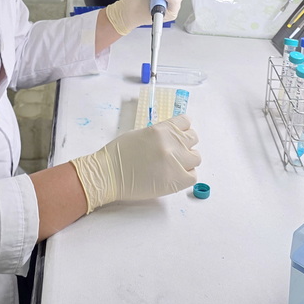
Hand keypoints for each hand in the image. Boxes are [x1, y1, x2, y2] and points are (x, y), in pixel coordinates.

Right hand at [69, 115, 199, 213]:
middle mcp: (171, 144)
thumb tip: (172, 137)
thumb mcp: (140, 134)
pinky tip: (174, 175)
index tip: (178, 134)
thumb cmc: (118, 154)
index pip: (185, 122)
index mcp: (161, 129)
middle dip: (185, 144)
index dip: (182, 128)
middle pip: (193, 138)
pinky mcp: (175, 181)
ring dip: (187, 160)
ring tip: (174, 165)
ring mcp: (175, 162)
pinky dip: (186, 175)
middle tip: (174, 151)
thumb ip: (159, 134)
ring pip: (196, 157)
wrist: (108, 175)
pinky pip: (193, 176)